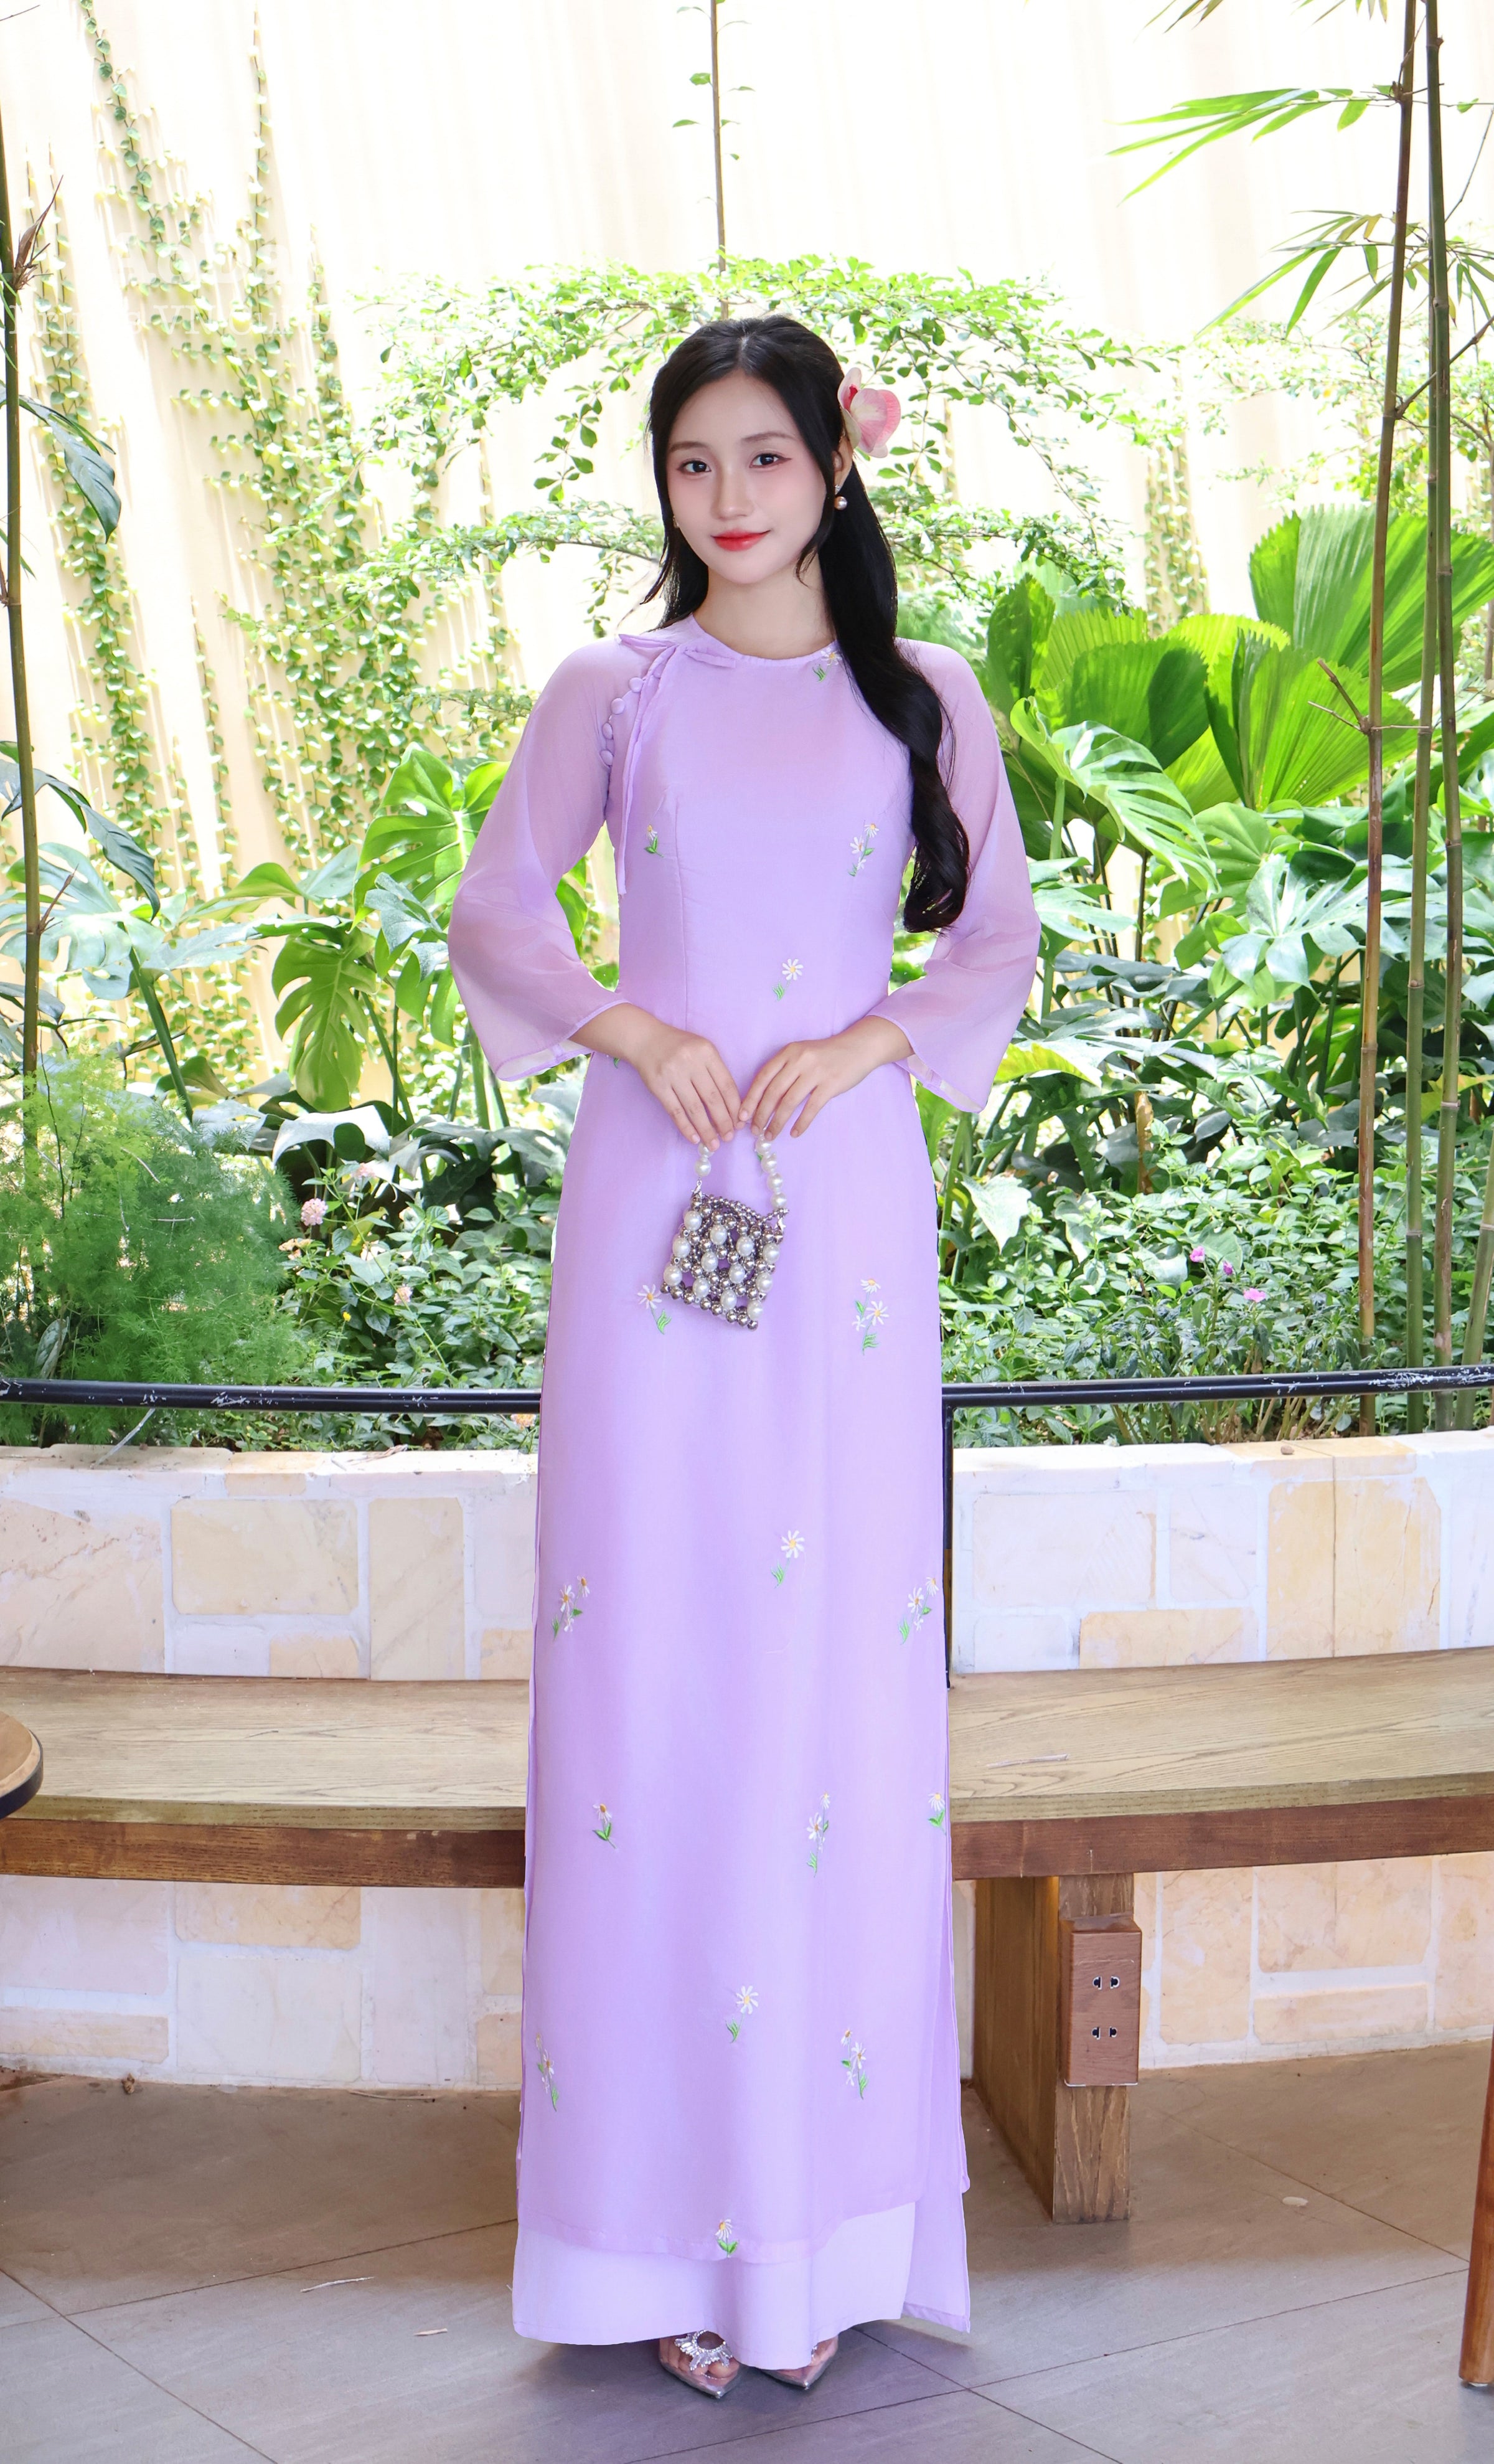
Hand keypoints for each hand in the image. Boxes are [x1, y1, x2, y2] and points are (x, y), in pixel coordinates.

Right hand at [574, 1001, 740, 1148]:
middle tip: (729, 1137)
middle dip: (723, 1122)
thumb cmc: (679, 1047)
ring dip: (706, 1129)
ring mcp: (673, 1074)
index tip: (739, 1123)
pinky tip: (694, 1138)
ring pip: (694, 1108)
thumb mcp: (701, 1050)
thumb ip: (716, 1072)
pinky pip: (675, 1111)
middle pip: (712, 1099)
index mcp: (706, 1052)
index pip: (726, 1085)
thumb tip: (731, 1106)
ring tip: (713, 1143)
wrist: (645, 1039)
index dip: (735, 1107)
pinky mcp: (658, 1086)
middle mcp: (690, 1062)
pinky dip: (685, 1127)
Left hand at [739, 1016, 912, 1139]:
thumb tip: (763, 1099)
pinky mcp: (831, 1085)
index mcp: (788, 1052)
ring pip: (789, 1102)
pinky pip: (811, 1108)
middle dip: (761, 1114)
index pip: (763, 1077)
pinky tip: (794, 1133)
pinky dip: (801, 1123)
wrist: (857, 1047)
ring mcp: (816, 1072)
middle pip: (773, 1092)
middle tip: (754, 1131)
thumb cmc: (825, 1055)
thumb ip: (784, 1070)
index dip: (751, 1098)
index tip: (742, 1116)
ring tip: (770, 1135)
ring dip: (777, 1122)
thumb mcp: (801, 1053)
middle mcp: (799, 1060)